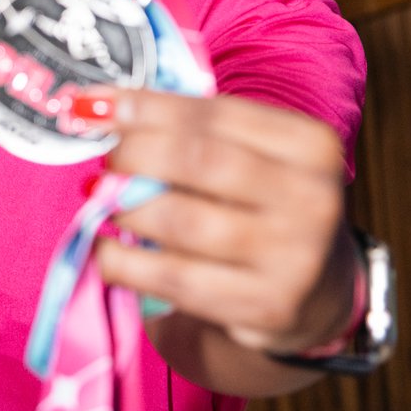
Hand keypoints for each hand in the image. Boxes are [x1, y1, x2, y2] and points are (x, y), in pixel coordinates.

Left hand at [77, 89, 354, 357]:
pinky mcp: (265, 306)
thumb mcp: (253, 159)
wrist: (318, 291)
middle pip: (199, 160)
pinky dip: (126, 262)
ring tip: (101, 199)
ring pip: (181, 220)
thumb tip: (101, 109)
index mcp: (310, 146)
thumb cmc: (266, 207)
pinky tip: (106, 249)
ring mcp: (293, 256)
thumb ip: (192, 134)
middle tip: (105, 161)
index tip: (92, 104)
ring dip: (125, 205)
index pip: (215, 114)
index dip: (146, 107)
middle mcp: (311, 197)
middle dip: (134, 154)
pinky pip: (175, 278)